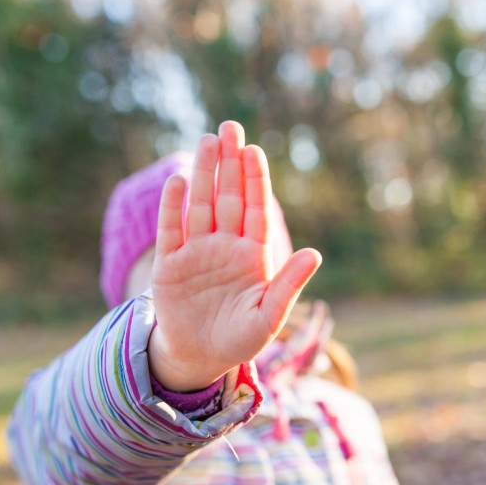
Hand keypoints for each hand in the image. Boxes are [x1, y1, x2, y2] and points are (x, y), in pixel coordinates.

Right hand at [148, 121, 320, 391]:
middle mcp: (225, 247)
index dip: (255, 181)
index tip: (255, 151)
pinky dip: (174, 207)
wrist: (200, 357)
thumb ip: (288, 284)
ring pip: (201, 205)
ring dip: (204, 174)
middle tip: (229, 127)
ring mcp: (197, 253)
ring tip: (207, 140)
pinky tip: (179, 181)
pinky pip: (172, 231)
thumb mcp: (268, 316)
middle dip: (229, 163)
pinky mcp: (170, 265)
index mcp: (252, 256)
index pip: (256, 210)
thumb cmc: (240, 339)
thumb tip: (315, 254)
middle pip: (228, 198)